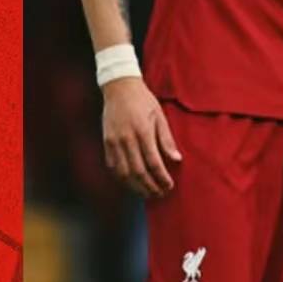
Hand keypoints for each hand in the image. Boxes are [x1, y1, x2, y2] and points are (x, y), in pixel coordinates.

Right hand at [101, 77, 180, 197]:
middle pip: (138, 171)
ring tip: (147, 193)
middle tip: (160, 194)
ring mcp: (113, 141)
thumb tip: (176, 160)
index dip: (161, 177)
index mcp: (142, 132)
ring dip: (136, 186)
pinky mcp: (106, 142)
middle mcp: (126, 139)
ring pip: (123, 172)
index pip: (153, 162)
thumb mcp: (160, 116)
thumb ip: (167, 139)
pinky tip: (131, 183)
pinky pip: (113, 166)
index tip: (169, 186)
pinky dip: (122, 177)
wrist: (119, 88)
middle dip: (150, 186)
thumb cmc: (144, 101)